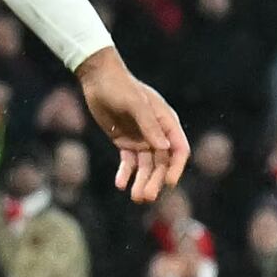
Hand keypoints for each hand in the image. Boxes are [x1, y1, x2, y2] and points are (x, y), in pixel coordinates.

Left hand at [73, 49, 189, 202]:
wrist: (98, 79)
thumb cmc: (121, 87)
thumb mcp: (135, 104)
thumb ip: (149, 125)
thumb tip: (164, 147)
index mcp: (166, 122)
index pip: (179, 149)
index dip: (176, 167)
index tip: (170, 183)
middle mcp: (156, 133)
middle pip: (162, 163)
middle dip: (156, 181)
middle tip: (145, 197)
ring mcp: (141, 139)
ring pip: (146, 166)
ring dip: (142, 181)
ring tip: (135, 197)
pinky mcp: (125, 142)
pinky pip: (128, 162)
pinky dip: (125, 173)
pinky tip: (121, 184)